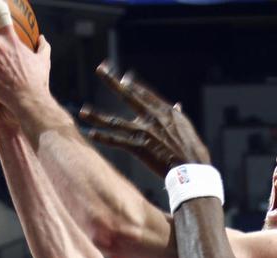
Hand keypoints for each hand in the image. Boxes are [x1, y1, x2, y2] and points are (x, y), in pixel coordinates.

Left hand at [79, 61, 210, 176]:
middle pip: (127, 96)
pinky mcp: (138, 147)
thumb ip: (178, 115)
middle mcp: (153, 117)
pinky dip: (104, 138)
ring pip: (115, 122)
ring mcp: (144, 132)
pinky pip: (117, 141)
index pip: (145, 93)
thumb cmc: (193, 151)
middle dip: (112, 82)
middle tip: (100, 69)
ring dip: (98, 117)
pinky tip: (91, 133)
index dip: (133, 85)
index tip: (123, 79)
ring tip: (83, 111)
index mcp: (166, 112)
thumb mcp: (187, 128)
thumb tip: (176, 104)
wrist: (192, 168)